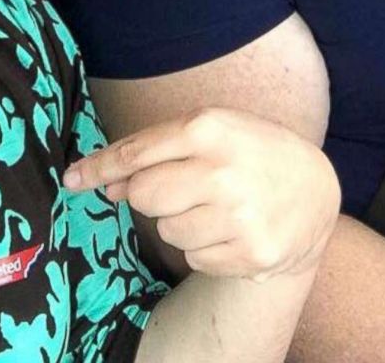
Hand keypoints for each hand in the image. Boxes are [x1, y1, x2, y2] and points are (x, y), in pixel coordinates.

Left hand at [63, 106, 339, 280]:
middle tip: (179, 185)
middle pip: (142, 195)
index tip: (70, 179)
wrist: (313, 188)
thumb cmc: (249, 150)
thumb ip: (157, 147)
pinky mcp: (250, 253)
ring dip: (178, 220)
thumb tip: (105, 183)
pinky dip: (202, 245)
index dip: (98, 168)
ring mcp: (238, 216)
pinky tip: (229, 227)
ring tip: (214, 204)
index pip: (136, 153)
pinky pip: (192, 256)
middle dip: (149, 193)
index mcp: (209, 128)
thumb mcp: (211, 127)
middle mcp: (222, 171)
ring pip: (165, 229)